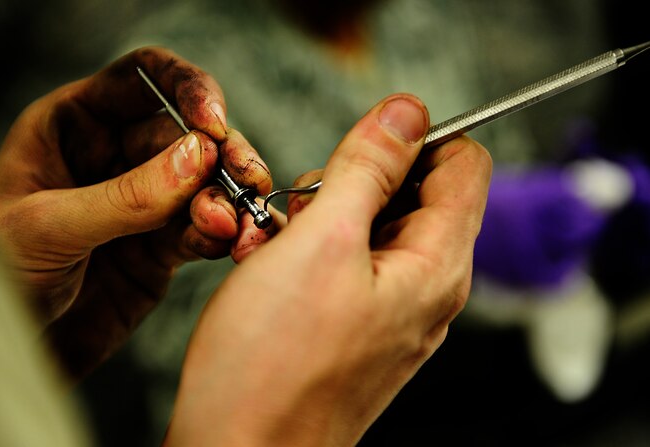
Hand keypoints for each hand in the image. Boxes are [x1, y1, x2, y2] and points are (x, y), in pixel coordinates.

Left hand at [0, 46, 275, 380]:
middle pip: (187, 136)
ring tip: (237, 228)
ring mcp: (143, 205)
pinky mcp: (163, 250)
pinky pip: (207, 232)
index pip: (142, 80)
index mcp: (73, 126)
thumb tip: (199, 156)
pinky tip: (238, 244)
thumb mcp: (47, 227)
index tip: (213, 124)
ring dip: (231, 201)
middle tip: (247, 181)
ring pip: (207, 185)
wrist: (6, 352)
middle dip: (223, 157)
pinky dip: (228, 236)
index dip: (186, 87)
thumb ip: (126, 195)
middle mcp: (114, 158)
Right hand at [164, 94, 491, 444]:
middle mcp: (423, 287)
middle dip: (350, 183)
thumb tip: (407, 112)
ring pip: (366, 224)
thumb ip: (368, 169)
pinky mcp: (355, 324)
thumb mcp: (321, 242)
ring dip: (317, 218)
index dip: (412, 140)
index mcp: (435, 264)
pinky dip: (306, 252)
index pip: (462, 163)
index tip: (357, 150)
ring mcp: (389, 308)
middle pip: (409, 191)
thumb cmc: (272, 366)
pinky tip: (270, 271)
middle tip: (302, 211)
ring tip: (274, 247)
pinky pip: (342, 262)